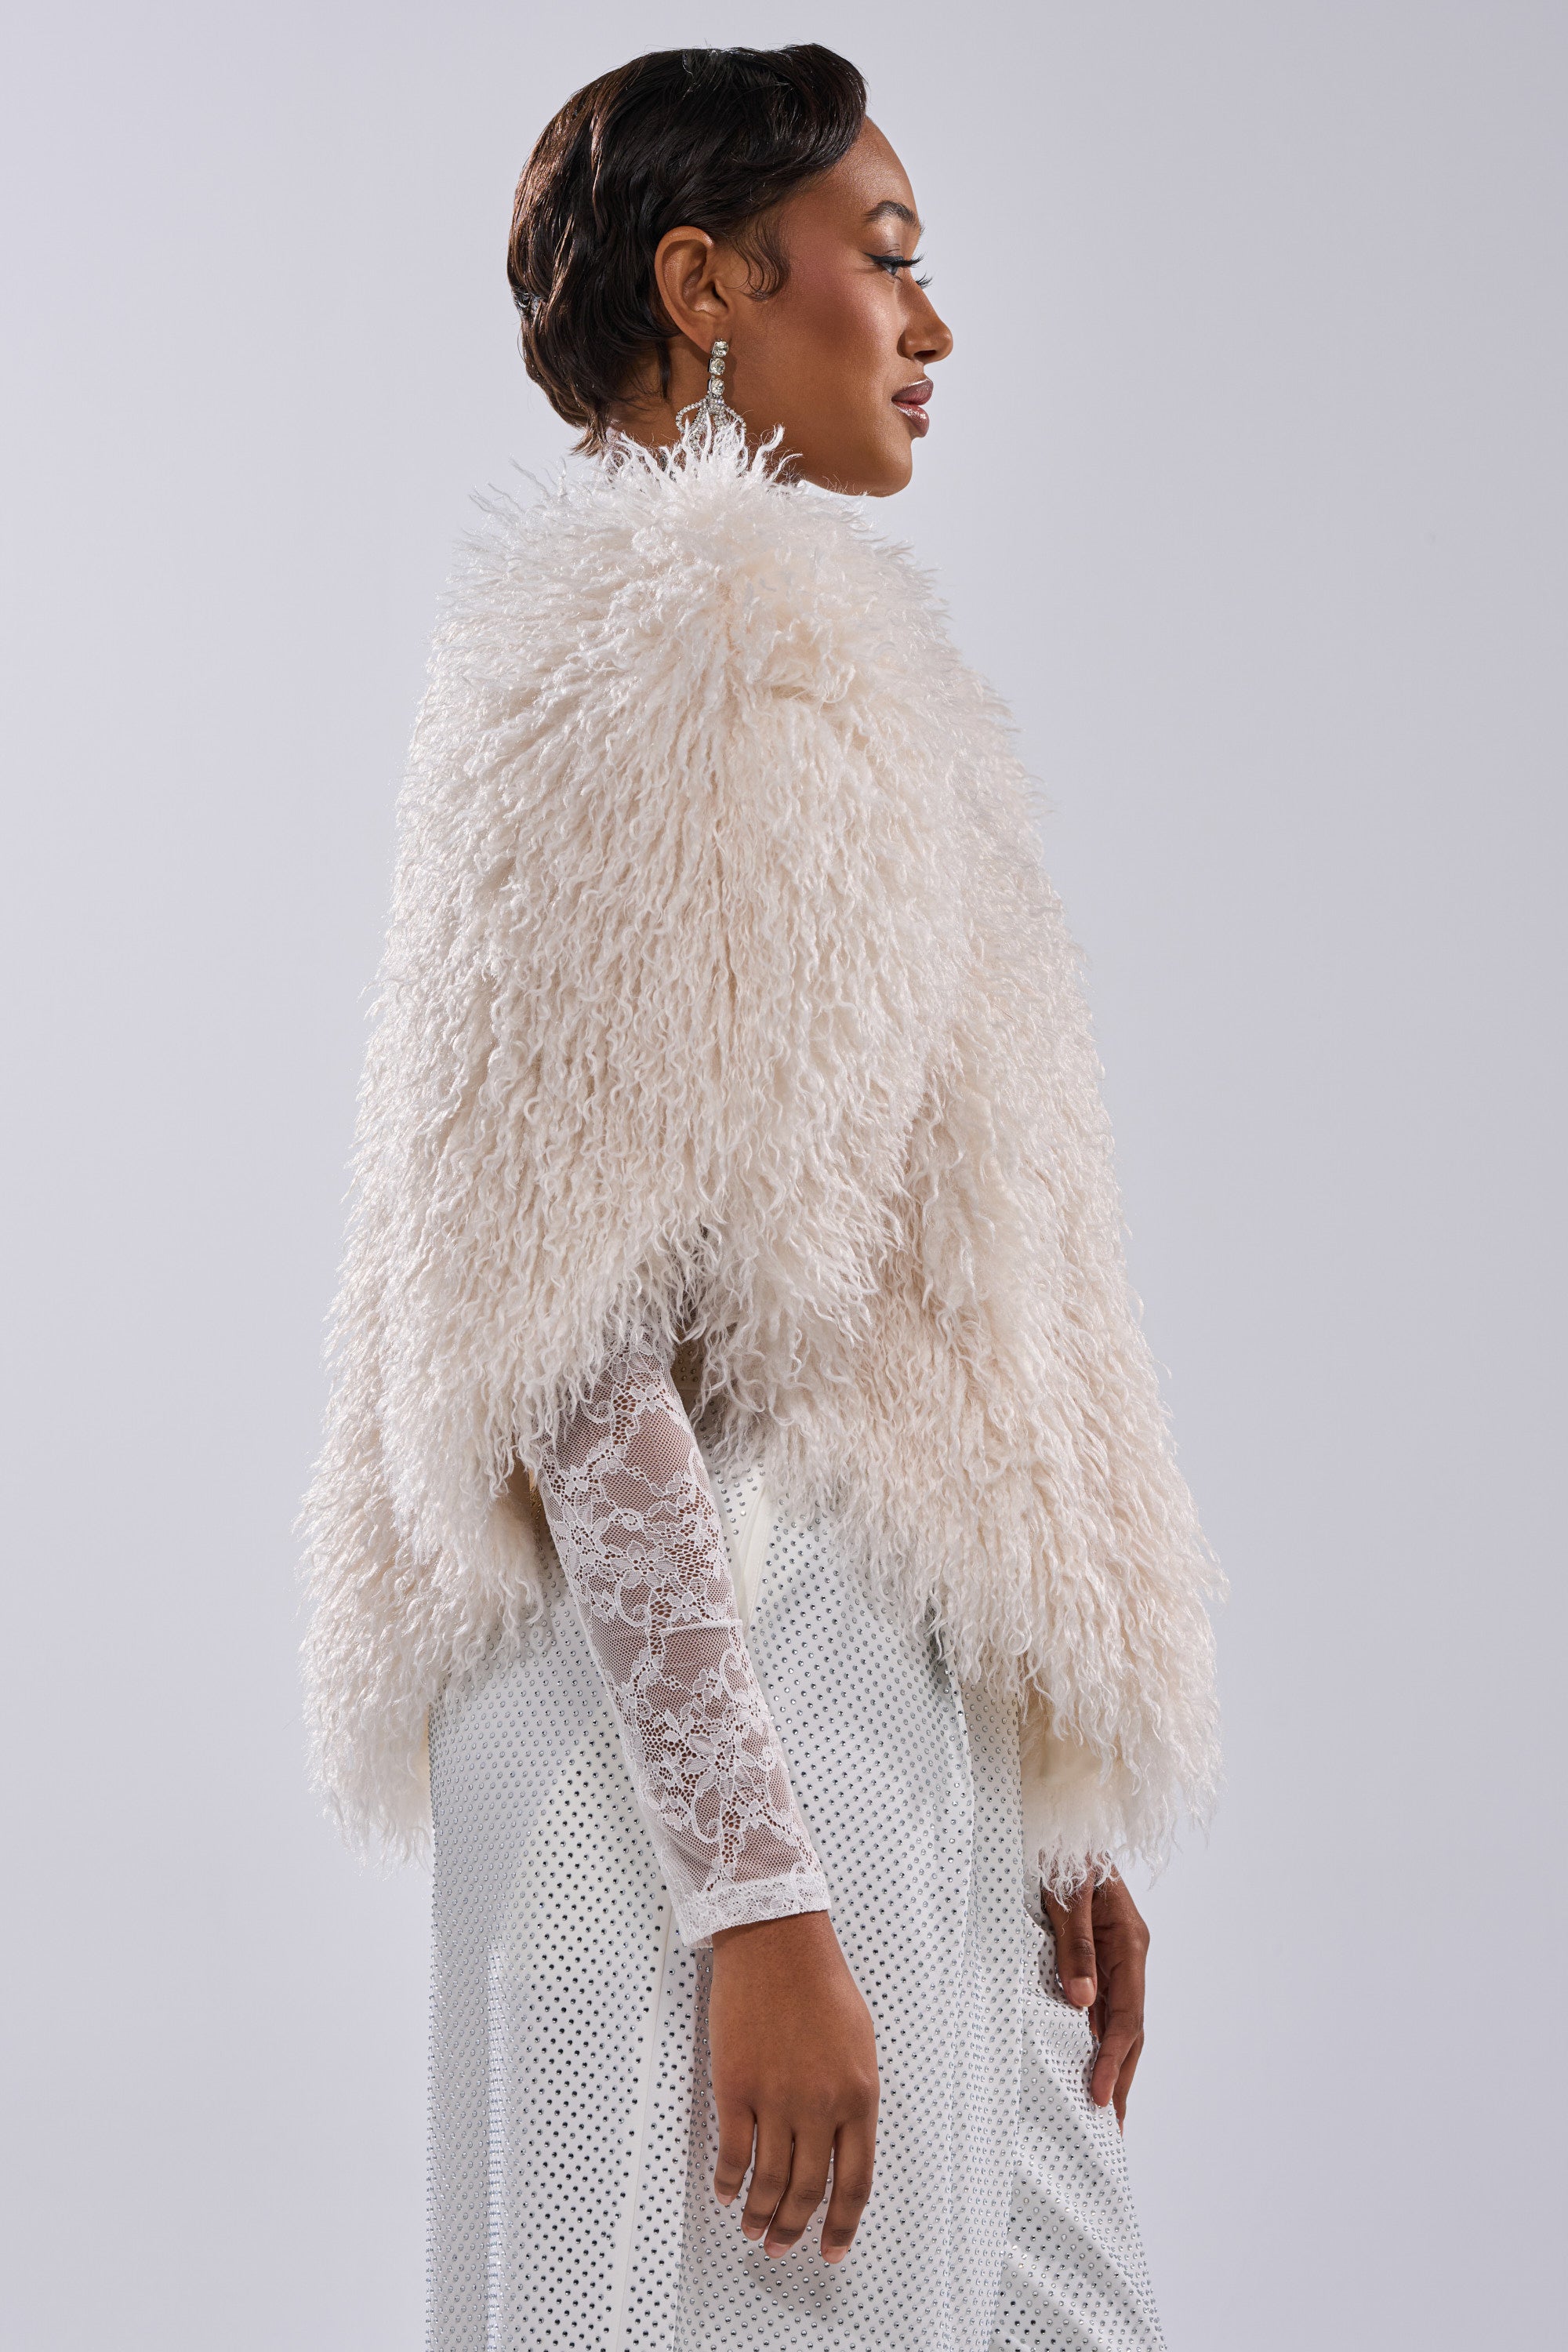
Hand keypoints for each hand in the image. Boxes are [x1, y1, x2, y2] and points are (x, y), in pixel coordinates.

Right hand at [708, 1909, 879, 2260]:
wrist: (777, 1940)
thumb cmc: (821, 1983)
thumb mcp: (860, 2044)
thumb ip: (854, 2099)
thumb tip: (841, 2148)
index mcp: (860, 2096)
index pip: (856, 2181)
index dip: (842, 2224)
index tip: (831, 2249)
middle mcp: (821, 2105)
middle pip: (809, 2190)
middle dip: (794, 2229)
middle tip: (781, 2247)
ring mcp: (777, 2098)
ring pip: (769, 2180)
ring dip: (759, 2214)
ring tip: (752, 2229)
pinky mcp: (736, 2086)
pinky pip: (732, 2151)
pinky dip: (727, 2180)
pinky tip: (725, 2192)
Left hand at [1041, 1872, 1149, 2127]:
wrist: (1060, 1819)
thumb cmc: (1062, 1849)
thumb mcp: (1066, 1895)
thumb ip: (1076, 1945)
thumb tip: (1081, 2001)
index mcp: (1129, 1941)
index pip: (1127, 2016)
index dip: (1114, 2060)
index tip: (1100, 2098)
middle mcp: (1128, 1953)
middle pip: (1131, 2027)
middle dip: (1124, 2078)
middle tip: (1114, 2129)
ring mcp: (1115, 1954)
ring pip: (1119, 2019)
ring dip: (1114, 2063)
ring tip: (1106, 2109)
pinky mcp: (1097, 1952)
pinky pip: (1101, 2003)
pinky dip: (1097, 2037)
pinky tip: (1088, 2060)